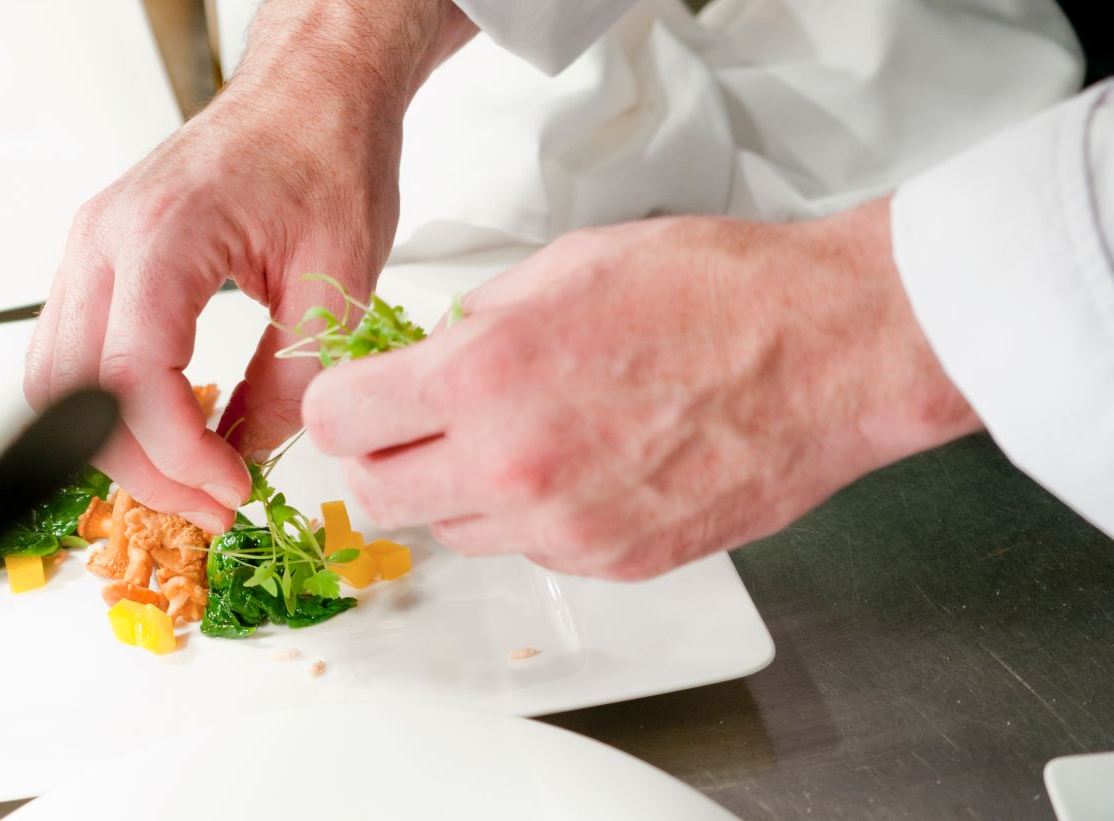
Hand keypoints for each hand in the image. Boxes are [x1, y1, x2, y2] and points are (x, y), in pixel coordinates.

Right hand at [23, 0, 473, 533]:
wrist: (310, 93)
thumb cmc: (328, 153)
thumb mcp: (337, 279)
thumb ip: (290, 380)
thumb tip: (250, 457)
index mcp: (164, 235)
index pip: (134, 377)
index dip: (178, 455)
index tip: (233, 490)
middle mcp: (105, 241)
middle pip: (73, 395)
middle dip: (140, 469)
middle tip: (213, 503)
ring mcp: (91, 249)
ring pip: (56, 383)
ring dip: (116, 445)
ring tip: (193, 476)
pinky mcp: (101, 262)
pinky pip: (75, 355)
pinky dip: (110, 409)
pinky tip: (174, 428)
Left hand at [302, 198, 981, 578]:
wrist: (831, 350)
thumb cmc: (716, 293)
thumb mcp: (563, 266)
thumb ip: (473, 324)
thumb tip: (427, 360)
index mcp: (487, 376)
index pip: (337, 423)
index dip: (339, 407)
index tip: (357, 400)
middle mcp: (515, 467)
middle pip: (377, 497)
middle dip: (382, 459)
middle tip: (416, 427)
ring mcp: (566, 528)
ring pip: (452, 534)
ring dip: (461, 491)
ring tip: (521, 436)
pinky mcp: (617, 563)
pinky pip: (533, 551)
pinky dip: (535, 516)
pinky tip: (584, 462)